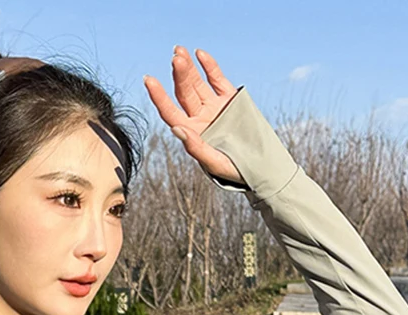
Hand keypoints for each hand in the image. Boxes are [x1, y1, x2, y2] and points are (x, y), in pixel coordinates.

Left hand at [143, 46, 243, 184]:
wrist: (259, 166)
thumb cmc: (233, 170)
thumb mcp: (214, 163)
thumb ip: (195, 147)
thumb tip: (176, 129)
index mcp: (191, 133)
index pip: (170, 112)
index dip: (159, 97)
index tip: (149, 80)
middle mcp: (199, 118)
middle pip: (184, 93)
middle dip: (180, 75)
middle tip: (176, 57)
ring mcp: (214, 107)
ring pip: (197, 84)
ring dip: (189, 68)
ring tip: (179, 51)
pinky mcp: (230, 99)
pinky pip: (217, 80)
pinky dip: (209, 67)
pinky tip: (199, 53)